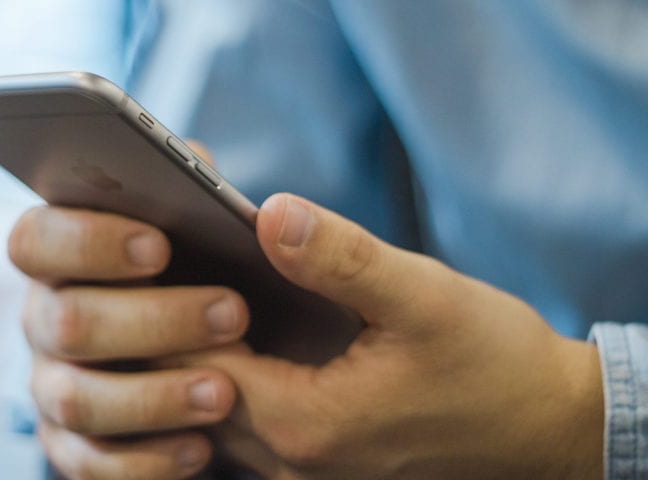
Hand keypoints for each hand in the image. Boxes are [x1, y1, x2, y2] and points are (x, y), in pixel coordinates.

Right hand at [9, 203, 248, 478]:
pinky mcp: (72, 445)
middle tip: (231, 313)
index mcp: (57, 254)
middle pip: (64, 322)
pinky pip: (91, 463)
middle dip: (151, 321)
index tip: (160, 248)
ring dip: (152, 397)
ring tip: (224, 392)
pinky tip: (201, 447)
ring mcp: (52, 385)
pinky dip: (146, 460)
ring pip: (76, 399)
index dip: (88, 243)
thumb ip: (202, 191)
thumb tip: (232, 190)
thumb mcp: (201, 223)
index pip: (34, 240)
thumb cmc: (199, 268)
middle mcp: (43, 318)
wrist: (219, 350)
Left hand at [171, 193, 604, 478]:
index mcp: (304, 423)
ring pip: (210, 407)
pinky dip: (225, 371)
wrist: (546, 428)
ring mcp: (298, 468)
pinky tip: (233, 325)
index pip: (192, 362)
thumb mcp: (423, 298)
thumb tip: (269, 213)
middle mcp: (287, 460)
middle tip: (157, 254)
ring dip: (192, 350)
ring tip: (186, 282)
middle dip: (167, 323)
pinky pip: (241, 418)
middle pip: (189, 389)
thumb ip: (341, 258)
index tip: (155, 244)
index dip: (167, 301)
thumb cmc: (495, 366)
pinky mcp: (313, 459)